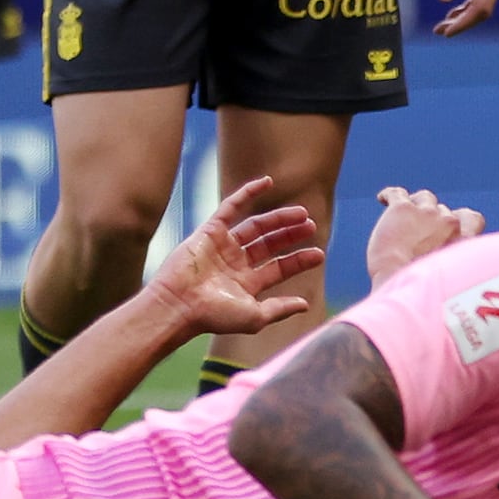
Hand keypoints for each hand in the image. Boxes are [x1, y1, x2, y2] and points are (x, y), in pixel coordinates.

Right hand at [149, 174, 323, 333]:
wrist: (179, 305)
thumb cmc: (214, 316)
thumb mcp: (254, 316)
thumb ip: (279, 309)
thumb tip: (305, 304)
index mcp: (246, 285)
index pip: (278, 268)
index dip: (298, 261)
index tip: (319, 254)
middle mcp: (235, 264)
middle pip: (269, 245)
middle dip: (291, 236)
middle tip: (312, 226)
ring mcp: (223, 247)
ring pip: (256, 226)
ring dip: (278, 218)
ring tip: (302, 214)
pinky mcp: (209, 231)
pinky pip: (230, 207)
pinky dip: (247, 193)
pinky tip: (267, 182)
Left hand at [364, 183, 483, 279]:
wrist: (401, 284)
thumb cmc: (422, 291)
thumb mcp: (448, 279)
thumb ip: (448, 264)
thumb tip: (438, 263)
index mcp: (464, 240)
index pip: (472, 219)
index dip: (460, 222)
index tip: (450, 228)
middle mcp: (449, 223)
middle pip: (442, 212)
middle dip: (431, 220)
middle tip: (415, 235)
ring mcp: (427, 213)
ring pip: (424, 199)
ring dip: (415, 206)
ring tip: (401, 215)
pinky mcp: (403, 209)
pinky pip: (397, 194)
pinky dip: (390, 195)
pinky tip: (383, 200)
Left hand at [431, 0, 498, 35]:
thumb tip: (444, 1)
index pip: (479, 7)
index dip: (463, 24)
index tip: (445, 32)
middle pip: (484, 9)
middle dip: (464, 23)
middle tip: (440, 31)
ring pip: (484, 2)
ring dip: (465, 15)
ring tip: (443, 24)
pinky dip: (468, 4)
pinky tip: (453, 7)